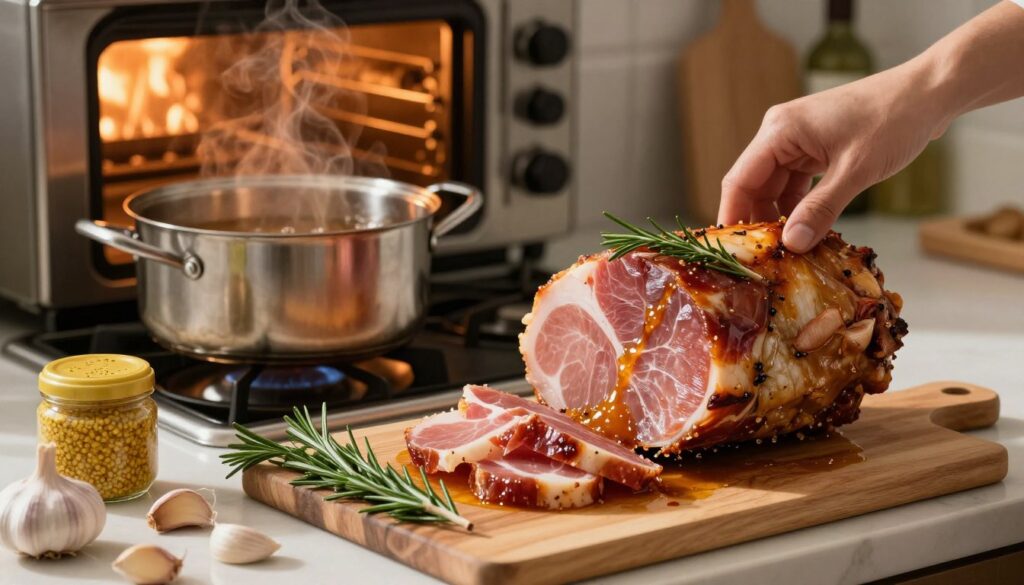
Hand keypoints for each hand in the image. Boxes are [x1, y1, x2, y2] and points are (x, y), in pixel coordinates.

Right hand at [717, 64, 943, 252]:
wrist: (930, 92)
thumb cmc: (894, 120)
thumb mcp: (856, 171)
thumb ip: (821, 209)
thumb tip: (792, 244)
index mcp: (780, 131)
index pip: (740, 180)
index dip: (734, 216)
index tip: (736, 253)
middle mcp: (781, 133)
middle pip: (755, 186)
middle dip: (760, 222)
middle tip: (766, 259)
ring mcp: (798, 140)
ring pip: (776, 188)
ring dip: (782, 217)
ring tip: (788, 250)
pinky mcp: (815, 148)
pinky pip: (796, 184)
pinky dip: (801, 206)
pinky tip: (808, 230)